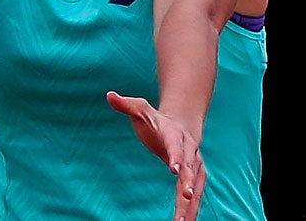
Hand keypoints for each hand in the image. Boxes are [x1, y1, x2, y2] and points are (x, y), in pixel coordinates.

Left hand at [106, 90, 205, 220]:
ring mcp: (194, 164)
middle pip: (191, 168)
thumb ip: (126, 105)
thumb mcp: (141, 109)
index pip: (176, 145)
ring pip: (196, 185)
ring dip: (192, 203)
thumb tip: (109, 95)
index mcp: (174, 134)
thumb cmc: (157, 120)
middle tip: (187, 197)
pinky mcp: (195, 177)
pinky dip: (192, 209)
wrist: (182, 123)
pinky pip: (195, 195)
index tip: (174, 169)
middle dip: (190, 183)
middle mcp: (189, 151)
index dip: (176, 156)